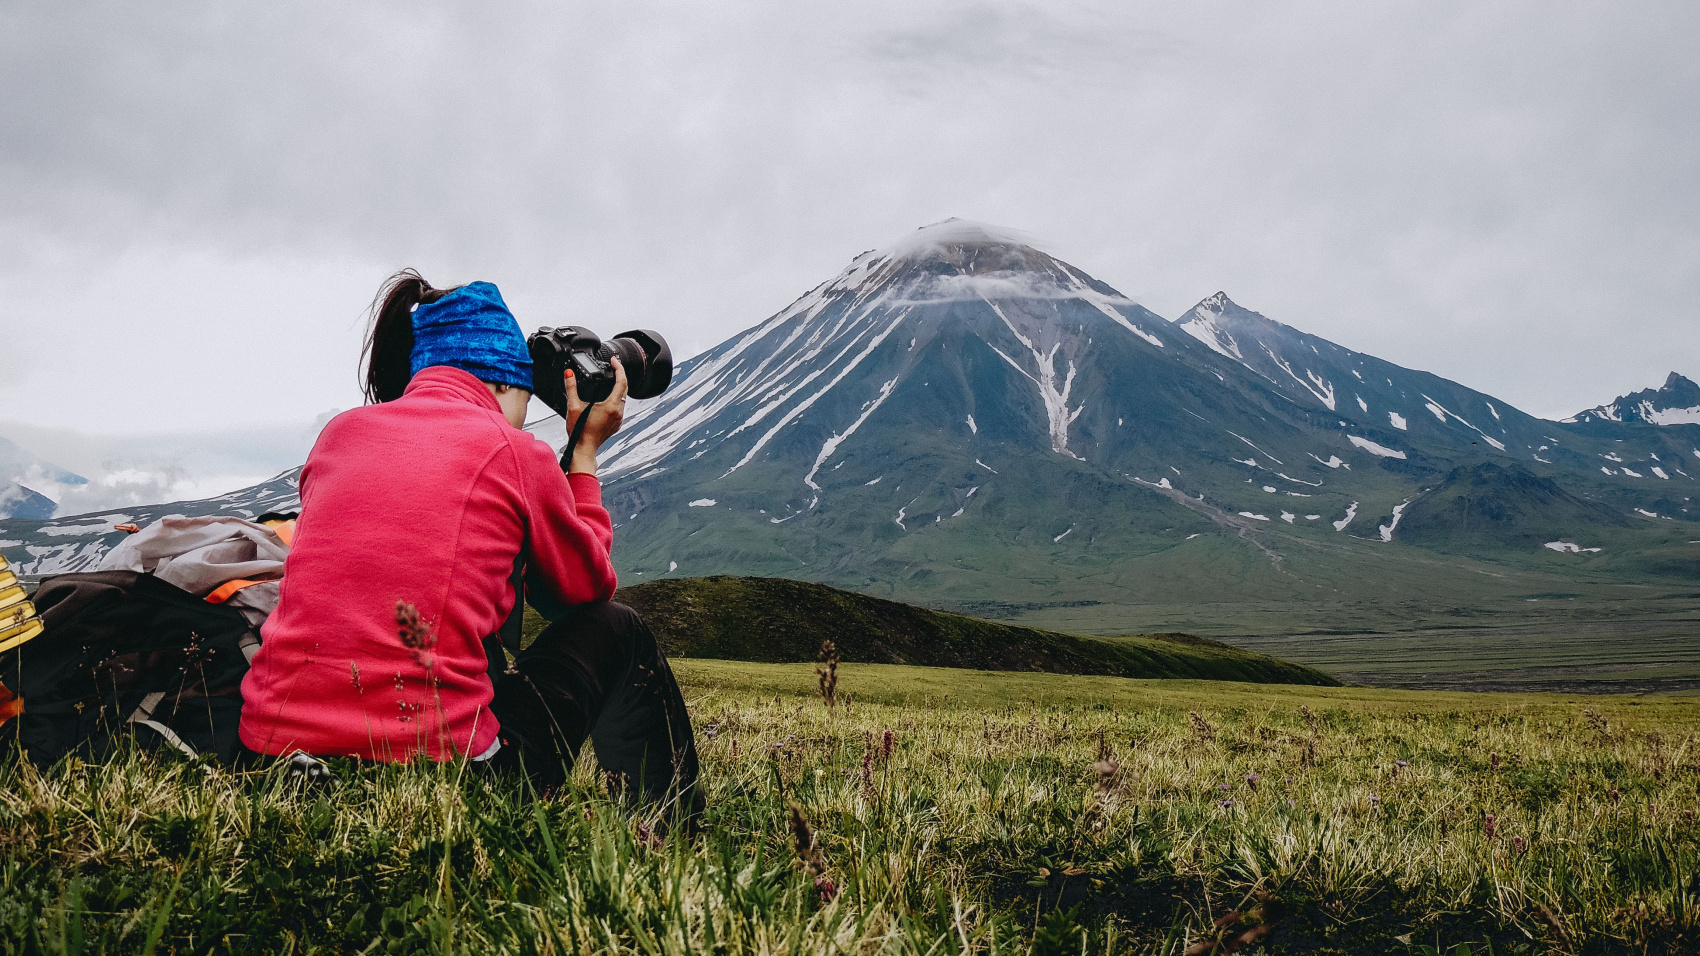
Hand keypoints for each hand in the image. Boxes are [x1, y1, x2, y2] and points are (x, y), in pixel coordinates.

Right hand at [564, 356, 627, 473]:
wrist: (583, 449)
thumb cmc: (579, 432)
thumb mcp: (573, 406)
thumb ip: (571, 387)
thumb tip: (569, 373)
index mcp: (611, 406)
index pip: (621, 381)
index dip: (619, 368)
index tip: (614, 361)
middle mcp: (618, 412)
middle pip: (625, 388)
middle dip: (620, 375)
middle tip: (613, 366)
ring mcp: (619, 418)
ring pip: (623, 398)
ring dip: (619, 386)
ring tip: (612, 377)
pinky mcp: (616, 423)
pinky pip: (620, 406)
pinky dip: (616, 397)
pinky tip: (608, 395)